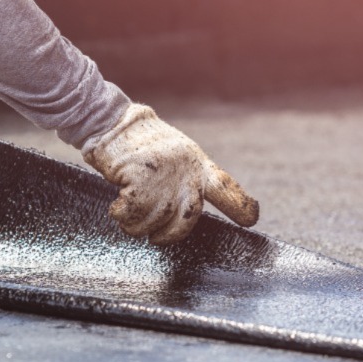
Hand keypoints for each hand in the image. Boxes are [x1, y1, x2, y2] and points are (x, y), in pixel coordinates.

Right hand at [81, 103, 258, 244]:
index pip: (224, 186)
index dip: (239, 204)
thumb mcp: (173, 156)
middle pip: (189, 216)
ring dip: (137, 226)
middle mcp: (185, 168)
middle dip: (171, 234)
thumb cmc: (139, 145)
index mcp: (196, 163)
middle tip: (156, 238)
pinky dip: (121, 216)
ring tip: (127, 216)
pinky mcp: (140, 176)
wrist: (112, 123)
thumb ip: (185, 179)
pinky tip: (116, 208)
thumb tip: (185, 212)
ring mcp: (164, 173)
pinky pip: (133, 213)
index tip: (250, 219)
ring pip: (156, 219)